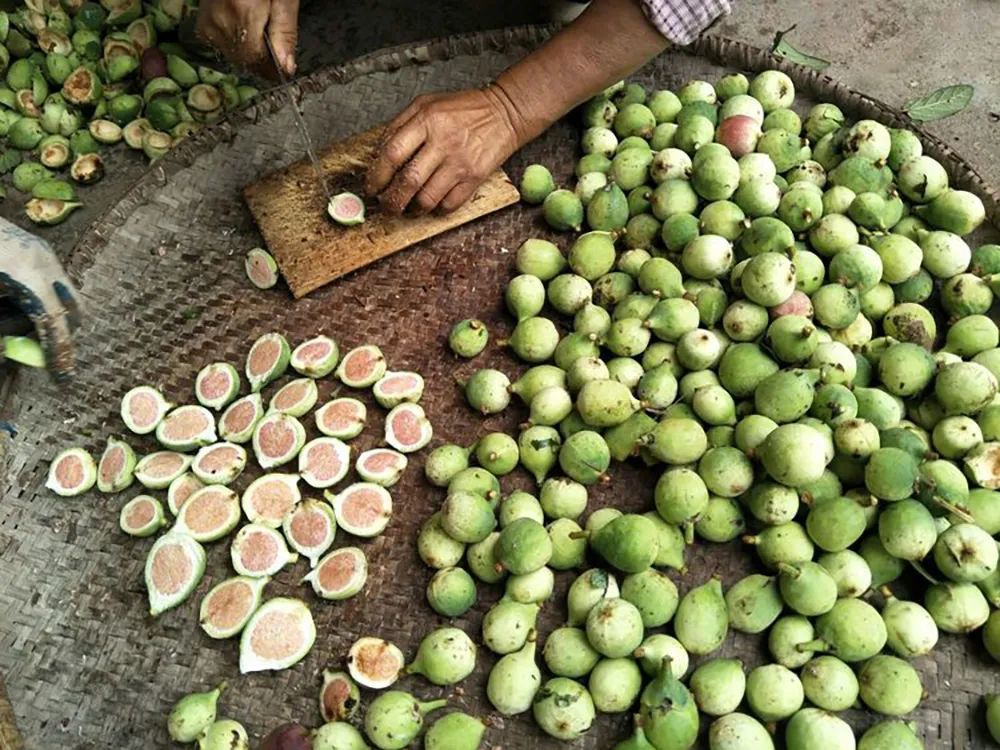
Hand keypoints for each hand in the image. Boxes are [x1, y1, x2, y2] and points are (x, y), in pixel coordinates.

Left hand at [0, 218, 81, 379]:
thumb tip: (9, 350)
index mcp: (26, 274)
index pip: (54, 320)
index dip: (59, 351)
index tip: (63, 377)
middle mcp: (43, 261)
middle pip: (72, 308)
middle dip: (62, 334)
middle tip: (42, 351)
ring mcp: (42, 251)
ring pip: (63, 295)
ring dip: (47, 316)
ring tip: (15, 323)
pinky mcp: (36, 246)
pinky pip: (50, 281)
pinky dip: (39, 299)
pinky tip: (13, 301)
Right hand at [195, 0, 298, 75]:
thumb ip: (285, 32)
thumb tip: (287, 67)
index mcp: (241, 13)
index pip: (257, 61)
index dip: (272, 69)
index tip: (284, 69)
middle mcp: (219, 21)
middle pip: (245, 61)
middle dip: (263, 61)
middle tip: (275, 44)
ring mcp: (208, 23)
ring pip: (234, 57)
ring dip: (251, 53)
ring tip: (260, 30)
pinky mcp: (203, 24)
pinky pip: (223, 46)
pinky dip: (238, 44)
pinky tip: (247, 29)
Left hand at [367, 87, 525, 214]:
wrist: (505, 113)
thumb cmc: (464, 109)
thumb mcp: (427, 104)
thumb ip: (401, 124)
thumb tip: (378, 154)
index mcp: (426, 120)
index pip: (392, 154)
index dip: (376, 175)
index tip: (372, 186)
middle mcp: (443, 142)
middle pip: (408, 181)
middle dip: (391, 200)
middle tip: (386, 205)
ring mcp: (460, 162)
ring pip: (427, 199)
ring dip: (412, 209)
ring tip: (407, 207)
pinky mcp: (475, 178)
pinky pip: (449, 205)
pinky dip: (436, 209)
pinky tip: (432, 203)